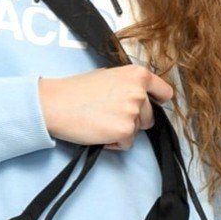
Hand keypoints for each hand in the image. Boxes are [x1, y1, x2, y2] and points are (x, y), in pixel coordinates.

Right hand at [38, 66, 174, 149]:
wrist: (56, 104)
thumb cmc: (76, 90)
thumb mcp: (108, 76)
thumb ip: (128, 85)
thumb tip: (138, 96)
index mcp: (138, 75)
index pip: (164, 92)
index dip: (158, 100)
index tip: (155, 104)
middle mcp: (140, 92)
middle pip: (149, 116)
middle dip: (133, 120)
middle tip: (109, 115)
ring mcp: (133, 112)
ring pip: (137, 131)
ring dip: (122, 131)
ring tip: (101, 122)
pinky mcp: (125, 131)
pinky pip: (126, 144)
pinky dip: (114, 143)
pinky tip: (99, 132)